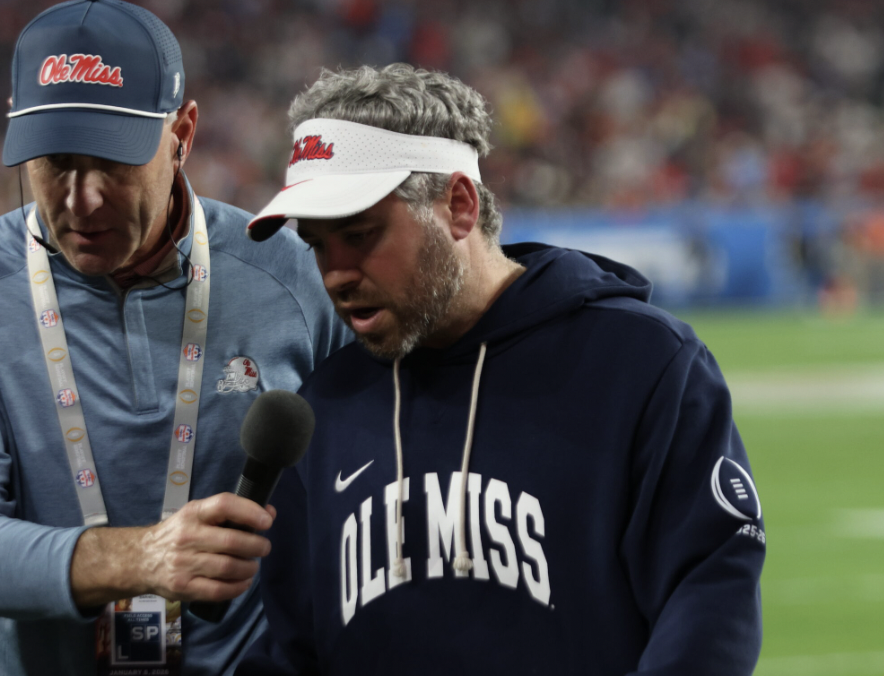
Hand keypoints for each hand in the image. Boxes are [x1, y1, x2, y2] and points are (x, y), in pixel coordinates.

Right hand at [70, 493, 275, 608]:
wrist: (140, 559)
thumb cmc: (178, 533)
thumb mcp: (198, 515)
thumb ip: (231, 513)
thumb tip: (269, 513)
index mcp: (193, 513)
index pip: (224, 505)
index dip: (250, 511)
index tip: (268, 521)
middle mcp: (187, 536)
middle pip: (232, 541)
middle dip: (256, 546)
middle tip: (264, 548)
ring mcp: (184, 563)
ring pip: (228, 567)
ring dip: (249, 568)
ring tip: (252, 566)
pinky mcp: (183, 587)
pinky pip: (218, 590)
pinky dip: (237, 587)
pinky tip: (243, 582)